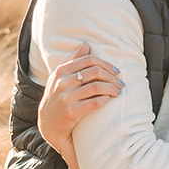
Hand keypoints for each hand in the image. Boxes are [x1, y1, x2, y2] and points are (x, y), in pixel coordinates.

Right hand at [37, 43, 121, 168]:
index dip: (106, 64)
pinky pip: (94, 103)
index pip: (89, 60)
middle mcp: (62, 82)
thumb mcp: (61, 77)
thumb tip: (87, 44)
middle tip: (120, 83)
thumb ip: (74, 61)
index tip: (116, 71)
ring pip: (96, 87)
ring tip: (118, 92)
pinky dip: (105, 99)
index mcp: (61, 71)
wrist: (48, 124)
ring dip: (112, 88)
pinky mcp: (71, 112)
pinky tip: (109, 100)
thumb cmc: (58, 97)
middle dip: (111, 77)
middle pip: (95, 72)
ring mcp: (65, 97)